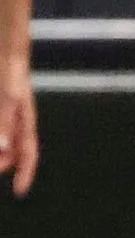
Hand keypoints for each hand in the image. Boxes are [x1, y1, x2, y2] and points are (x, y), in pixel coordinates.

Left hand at [0, 52, 37, 196]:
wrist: (5, 45)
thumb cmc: (9, 69)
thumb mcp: (7, 97)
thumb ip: (4, 122)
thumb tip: (3, 149)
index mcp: (25, 120)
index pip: (29, 152)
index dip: (26, 172)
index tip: (19, 191)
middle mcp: (15, 118)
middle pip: (12, 148)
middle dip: (3, 162)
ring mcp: (4, 111)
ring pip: (2, 138)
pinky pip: (0, 125)